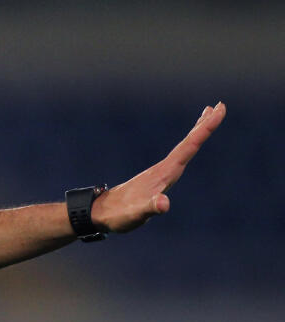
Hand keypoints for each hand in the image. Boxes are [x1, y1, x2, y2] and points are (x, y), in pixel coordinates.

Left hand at [92, 102, 225, 233]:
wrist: (100, 213)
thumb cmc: (119, 215)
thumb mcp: (137, 215)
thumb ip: (150, 208)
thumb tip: (164, 204)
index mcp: (163, 174)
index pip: (188, 147)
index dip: (204, 130)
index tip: (218, 112)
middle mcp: (163, 169)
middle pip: (187, 142)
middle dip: (204, 125)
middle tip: (220, 105)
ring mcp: (160, 172)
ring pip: (183, 147)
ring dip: (197, 132)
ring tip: (208, 115)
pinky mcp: (157, 178)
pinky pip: (178, 157)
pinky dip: (187, 147)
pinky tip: (188, 148)